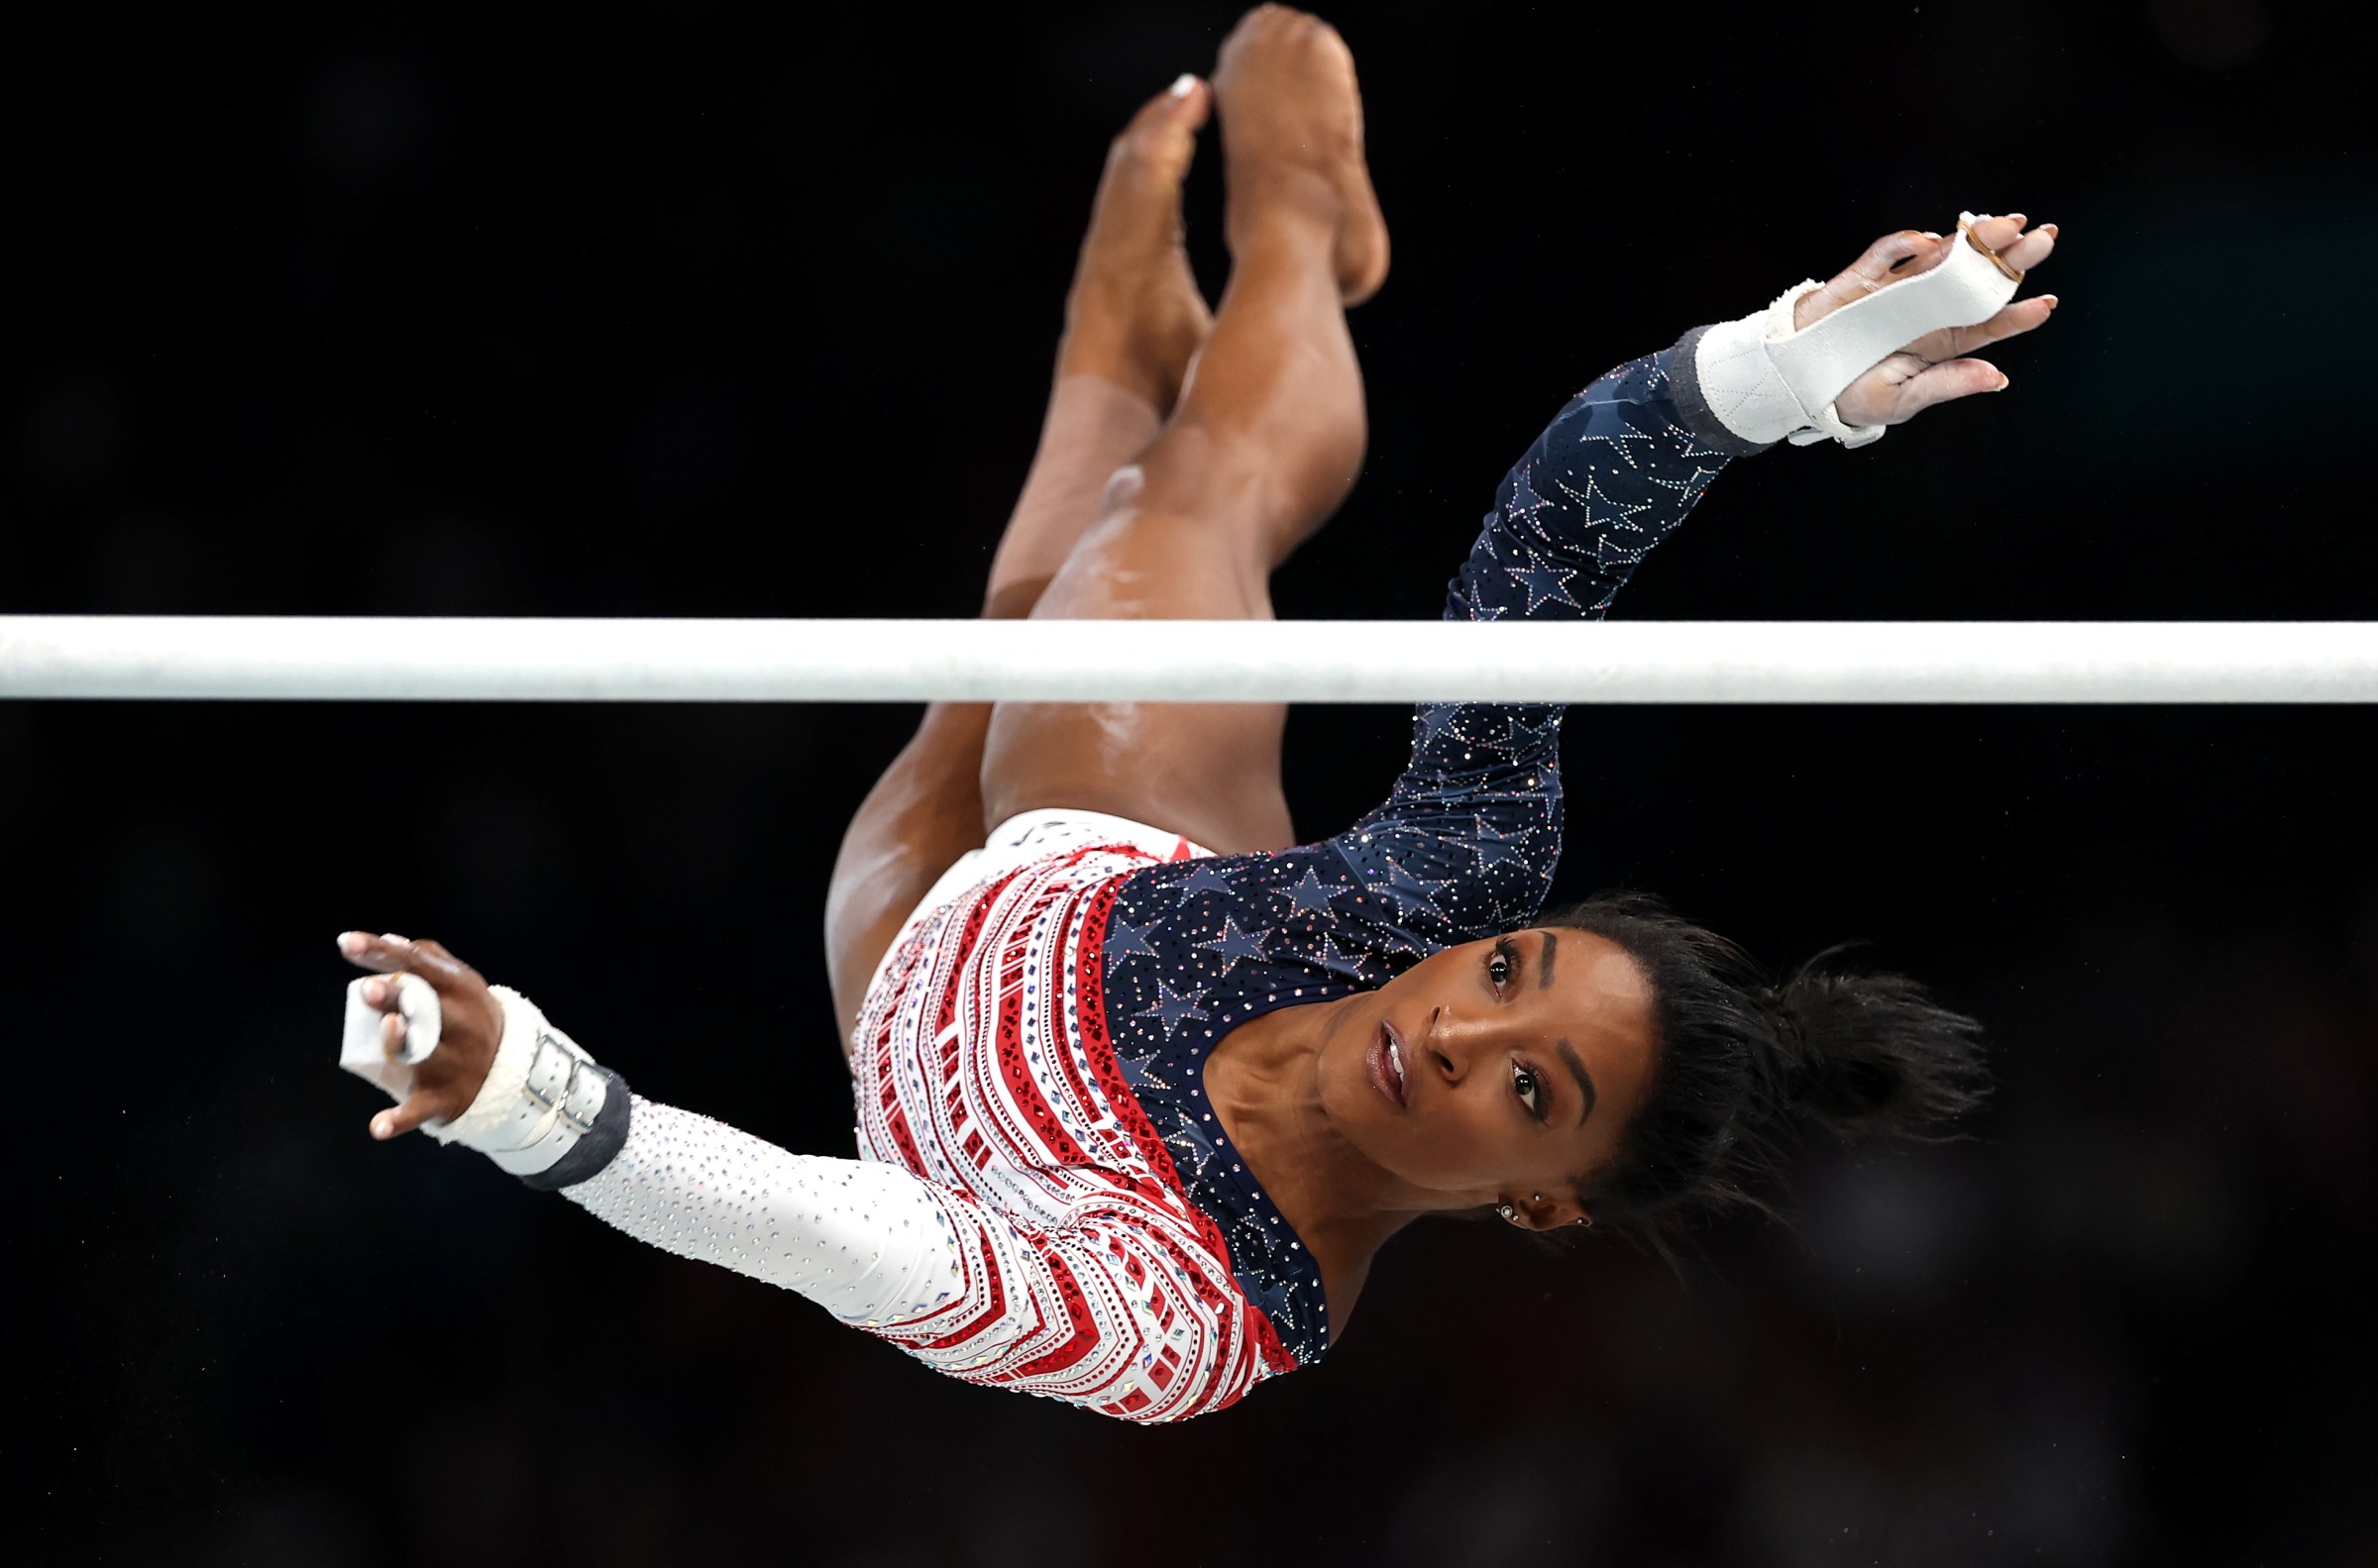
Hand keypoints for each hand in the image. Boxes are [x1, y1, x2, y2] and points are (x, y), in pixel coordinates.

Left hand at [338, 931, 505, 1140]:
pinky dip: (399, 1119)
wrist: (514, 1073)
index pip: (418, 964)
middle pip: (425, 1008)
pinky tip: (379, 1127)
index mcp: (459, 989)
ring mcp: (452, 1062)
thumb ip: (431, 961)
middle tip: (368, 989)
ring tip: (389, 1029)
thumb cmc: (471, 1019)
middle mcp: (459, 1024)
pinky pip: (420, 1110)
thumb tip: (391, 939)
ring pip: (425, 1053)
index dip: (382, 952)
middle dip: (398, 997)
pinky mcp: (443, 1097)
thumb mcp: (463, 985)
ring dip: (403, 1043)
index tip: (347, 944)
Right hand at [1797, 214, 2059, 427]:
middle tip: (2042, 239)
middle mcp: (1925, 311)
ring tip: (2006, 225)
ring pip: (1941, 259)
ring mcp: (1896, 290)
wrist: (1794, 380)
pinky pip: (1887, 253)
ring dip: (1973, 240)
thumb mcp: (1898, 400)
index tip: (2046, 304)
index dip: (2016, 315)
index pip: (1985, 325)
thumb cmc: (1848, 394)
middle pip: (1973, 282)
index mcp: (1938, 345)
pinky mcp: (1864, 277)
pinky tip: (1930, 240)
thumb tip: (1998, 378)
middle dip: (2008, 259)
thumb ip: (1945, 385)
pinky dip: (1906, 244)